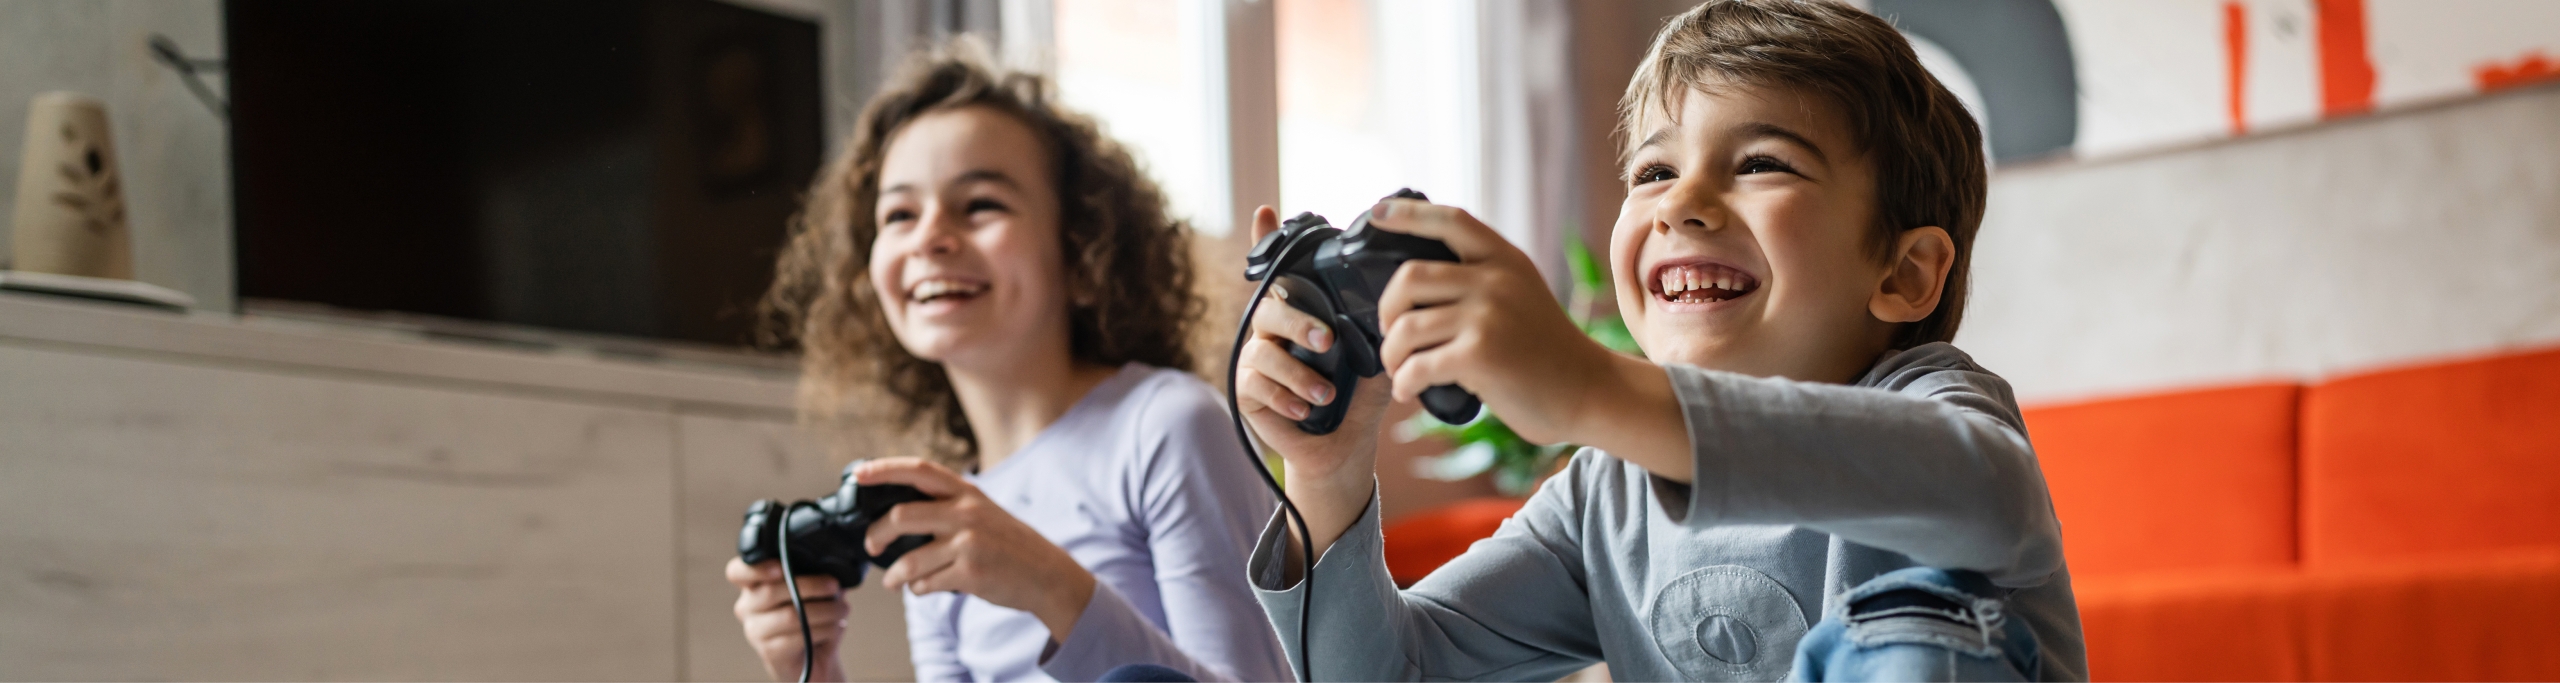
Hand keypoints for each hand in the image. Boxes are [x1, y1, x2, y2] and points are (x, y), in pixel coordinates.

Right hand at [728, 557, 847, 681]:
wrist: (813, 655)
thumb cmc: (812, 613)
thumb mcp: (813, 588)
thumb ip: (812, 572)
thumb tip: (829, 563)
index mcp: (753, 584)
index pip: (737, 572)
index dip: (755, 568)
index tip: (779, 567)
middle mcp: (747, 607)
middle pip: (770, 591)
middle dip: (811, 585)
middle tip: (834, 586)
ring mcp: (755, 631)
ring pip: (790, 615)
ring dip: (824, 610)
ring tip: (842, 609)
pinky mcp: (769, 651)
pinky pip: (799, 637)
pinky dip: (824, 629)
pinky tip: (834, 627)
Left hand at [854, 457, 1097, 642]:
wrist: (1047, 574)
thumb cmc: (1009, 544)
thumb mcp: (982, 511)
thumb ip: (947, 506)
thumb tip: (896, 513)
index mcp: (967, 493)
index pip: (919, 470)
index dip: (884, 469)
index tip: (858, 474)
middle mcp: (967, 513)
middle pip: (901, 516)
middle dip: (876, 534)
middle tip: (871, 546)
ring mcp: (969, 544)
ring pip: (909, 561)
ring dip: (894, 576)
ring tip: (893, 581)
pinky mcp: (971, 574)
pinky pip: (926, 584)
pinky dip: (918, 589)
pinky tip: (925, 587)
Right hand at [1232, 205, 1389, 554]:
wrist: (1345, 449)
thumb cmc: (1359, 397)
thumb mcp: (1375, 358)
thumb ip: (1374, 329)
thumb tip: (1393, 302)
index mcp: (1302, 313)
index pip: (1281, 270)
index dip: (1267, 238)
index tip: (1266, 209)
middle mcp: (1274, 330)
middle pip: (1269, 307)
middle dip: (1297, 322)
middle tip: (1327, 341)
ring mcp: (1256, 359)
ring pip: (1262, 351)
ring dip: (1297, 373)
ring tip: (1326, 394)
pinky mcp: (1247, 393)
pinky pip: (1256, 384)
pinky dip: (1286, 396)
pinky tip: (1306, 409)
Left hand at [1368, 199, 1690, 477]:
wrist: (1589, 392)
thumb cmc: (1547, 353)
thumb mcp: (1523, 294)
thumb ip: (1483, 280)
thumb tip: (1419, 283)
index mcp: (1505, 259)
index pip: (1450, 220)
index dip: (1408, 214)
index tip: (1377, 214)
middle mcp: (1495, 280)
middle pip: (1410, 277)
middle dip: (1387, 310)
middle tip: (1391, 335)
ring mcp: (1487, 315)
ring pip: (1406, 327)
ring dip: (1391, 355)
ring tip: (1399, 371)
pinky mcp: (1480, 354)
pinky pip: (1418, 365)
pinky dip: (1404, 382)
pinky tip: (1408, 392)